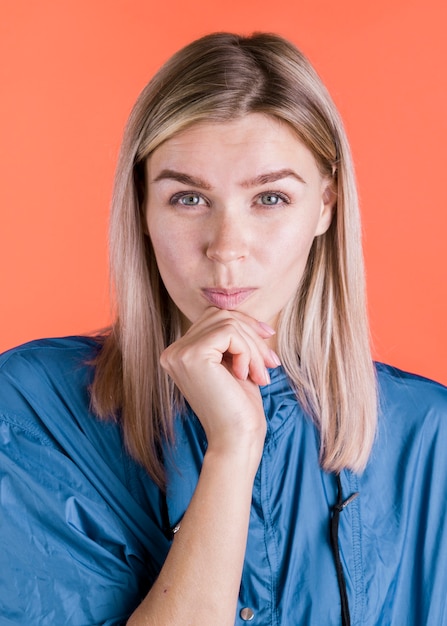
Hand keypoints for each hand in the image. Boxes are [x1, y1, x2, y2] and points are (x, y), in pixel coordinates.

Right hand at [160, 308, 280, 462]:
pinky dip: (247, 351)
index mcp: (179, 353)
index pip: (213, 318)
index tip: (268, 340)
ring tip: (262, 374)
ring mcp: (179, 353)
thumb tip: (247, 314)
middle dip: (251, 334)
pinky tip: (248, 376)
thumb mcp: (234, 363)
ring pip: (227, 322)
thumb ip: (231, 338)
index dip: (244, 325)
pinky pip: (229, 333)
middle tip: (270, 363)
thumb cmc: (239, 407)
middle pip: (220, 315)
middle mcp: (172, 351)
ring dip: (253, 346)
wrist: (236, 440)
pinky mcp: (193, 355)